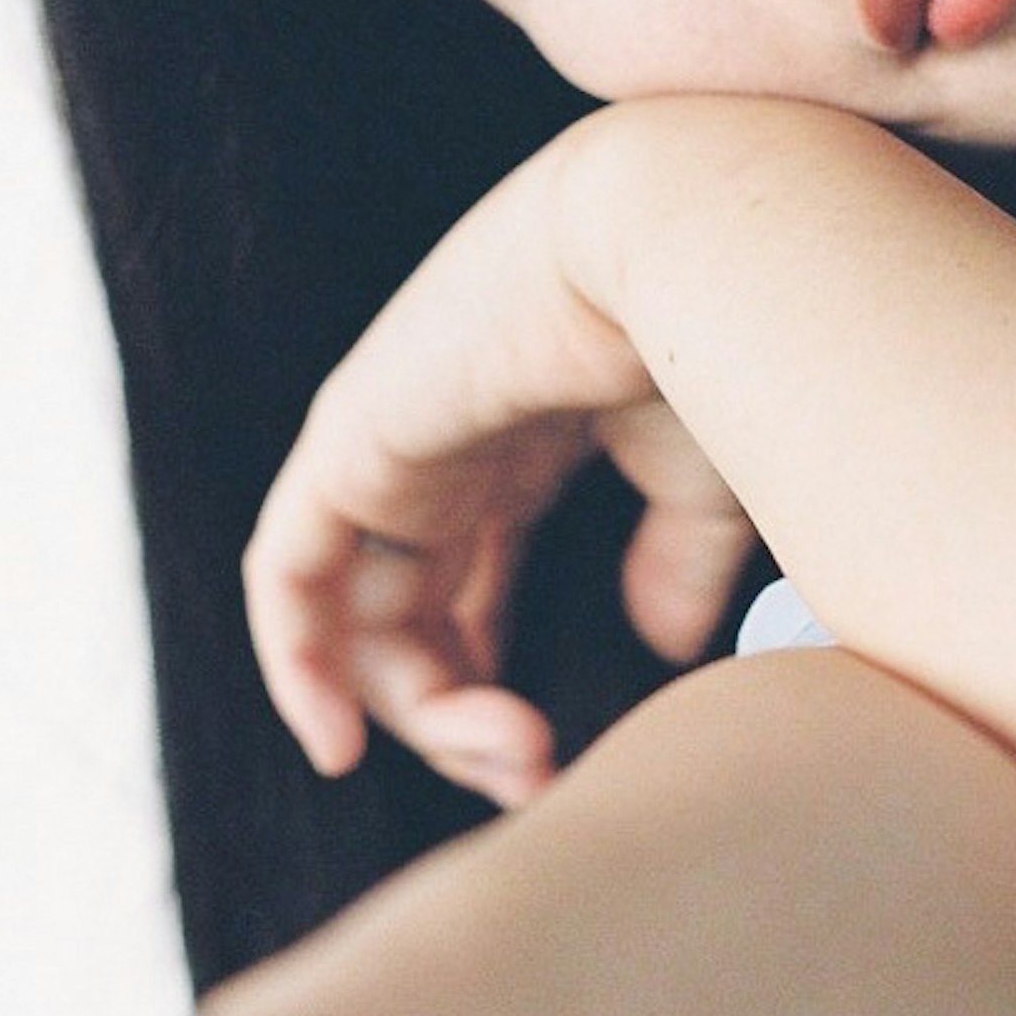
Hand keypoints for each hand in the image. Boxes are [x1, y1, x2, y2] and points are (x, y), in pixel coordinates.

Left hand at [244, 116, 758, 810]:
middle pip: (414, 613)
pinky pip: (287, 571)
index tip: (550, 762)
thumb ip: (675, 558)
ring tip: (511, 762)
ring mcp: (396, 437)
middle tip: (536, 776)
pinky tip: (338, 740)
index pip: (469, 578)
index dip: (489, 679)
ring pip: (362, 615)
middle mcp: (448, 440)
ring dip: (424, 715)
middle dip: (465, 718)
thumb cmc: (728, 339)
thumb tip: (660, 643)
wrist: (693, 239)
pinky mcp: (354, 439)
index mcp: (526, 433)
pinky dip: (297, 658)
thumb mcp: (705, 475)